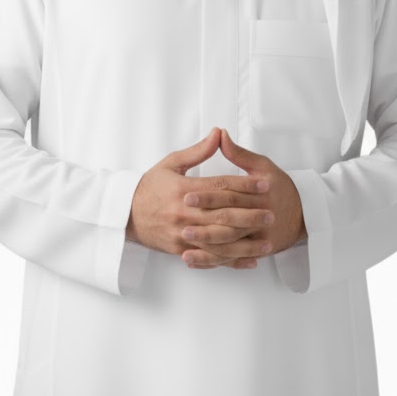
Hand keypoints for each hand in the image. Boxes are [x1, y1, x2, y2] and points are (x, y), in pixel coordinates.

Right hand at [126, 127, 274, 269]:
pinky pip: (210, 258)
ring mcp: (182, 234)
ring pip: (219, 241)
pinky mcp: (181, 250)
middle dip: (250, 216)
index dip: (244, 186)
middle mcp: (183, 213)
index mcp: (182, 190)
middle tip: (271, 213)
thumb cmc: (149, 186)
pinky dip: (231, 262)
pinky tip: (248, 261)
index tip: (264, 184)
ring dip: (245, 243)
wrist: (125, 214)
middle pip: (223, 216)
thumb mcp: (171, 163)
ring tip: (267, 242)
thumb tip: (219, 133)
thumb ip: (198, 151)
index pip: (220, 188)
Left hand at [180, 128, 306, 269]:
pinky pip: (233, 258)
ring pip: (230, 245)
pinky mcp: (258, 250)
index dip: (207, 196)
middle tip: (181, 225)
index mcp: (259, 192)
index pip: (229, 194)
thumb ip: (238, 153)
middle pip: (228, 221)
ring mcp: (260, 236)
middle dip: (204, 225)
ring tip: (185, 244)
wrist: (305, 212)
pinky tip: (194, 259)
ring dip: (206, 247)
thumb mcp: (262, 165)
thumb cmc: (280, 186)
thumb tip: (219, 134)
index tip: (186, 195)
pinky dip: (213, 261)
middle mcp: (260, 215)